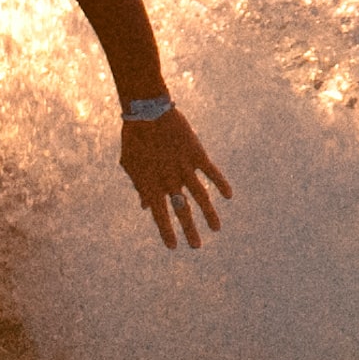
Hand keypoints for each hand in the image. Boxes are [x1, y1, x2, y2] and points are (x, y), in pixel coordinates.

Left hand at [119, 108, 231, 249]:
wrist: (147, 112)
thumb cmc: (134, 138)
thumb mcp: (130, 165)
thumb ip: (139, 186)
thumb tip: (145, 207)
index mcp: (151, 183)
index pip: (160, 215)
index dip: (166, 232)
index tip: (173, 247)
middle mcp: (169, 179)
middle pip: (181, 210)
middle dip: (189, 230)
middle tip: (196, 247)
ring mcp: (184, 167)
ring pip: (200, 196)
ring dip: (209, 214)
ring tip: (216, 229)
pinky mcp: (196, 154)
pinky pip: (211, 172)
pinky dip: (220, 183)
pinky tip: (228, 195)